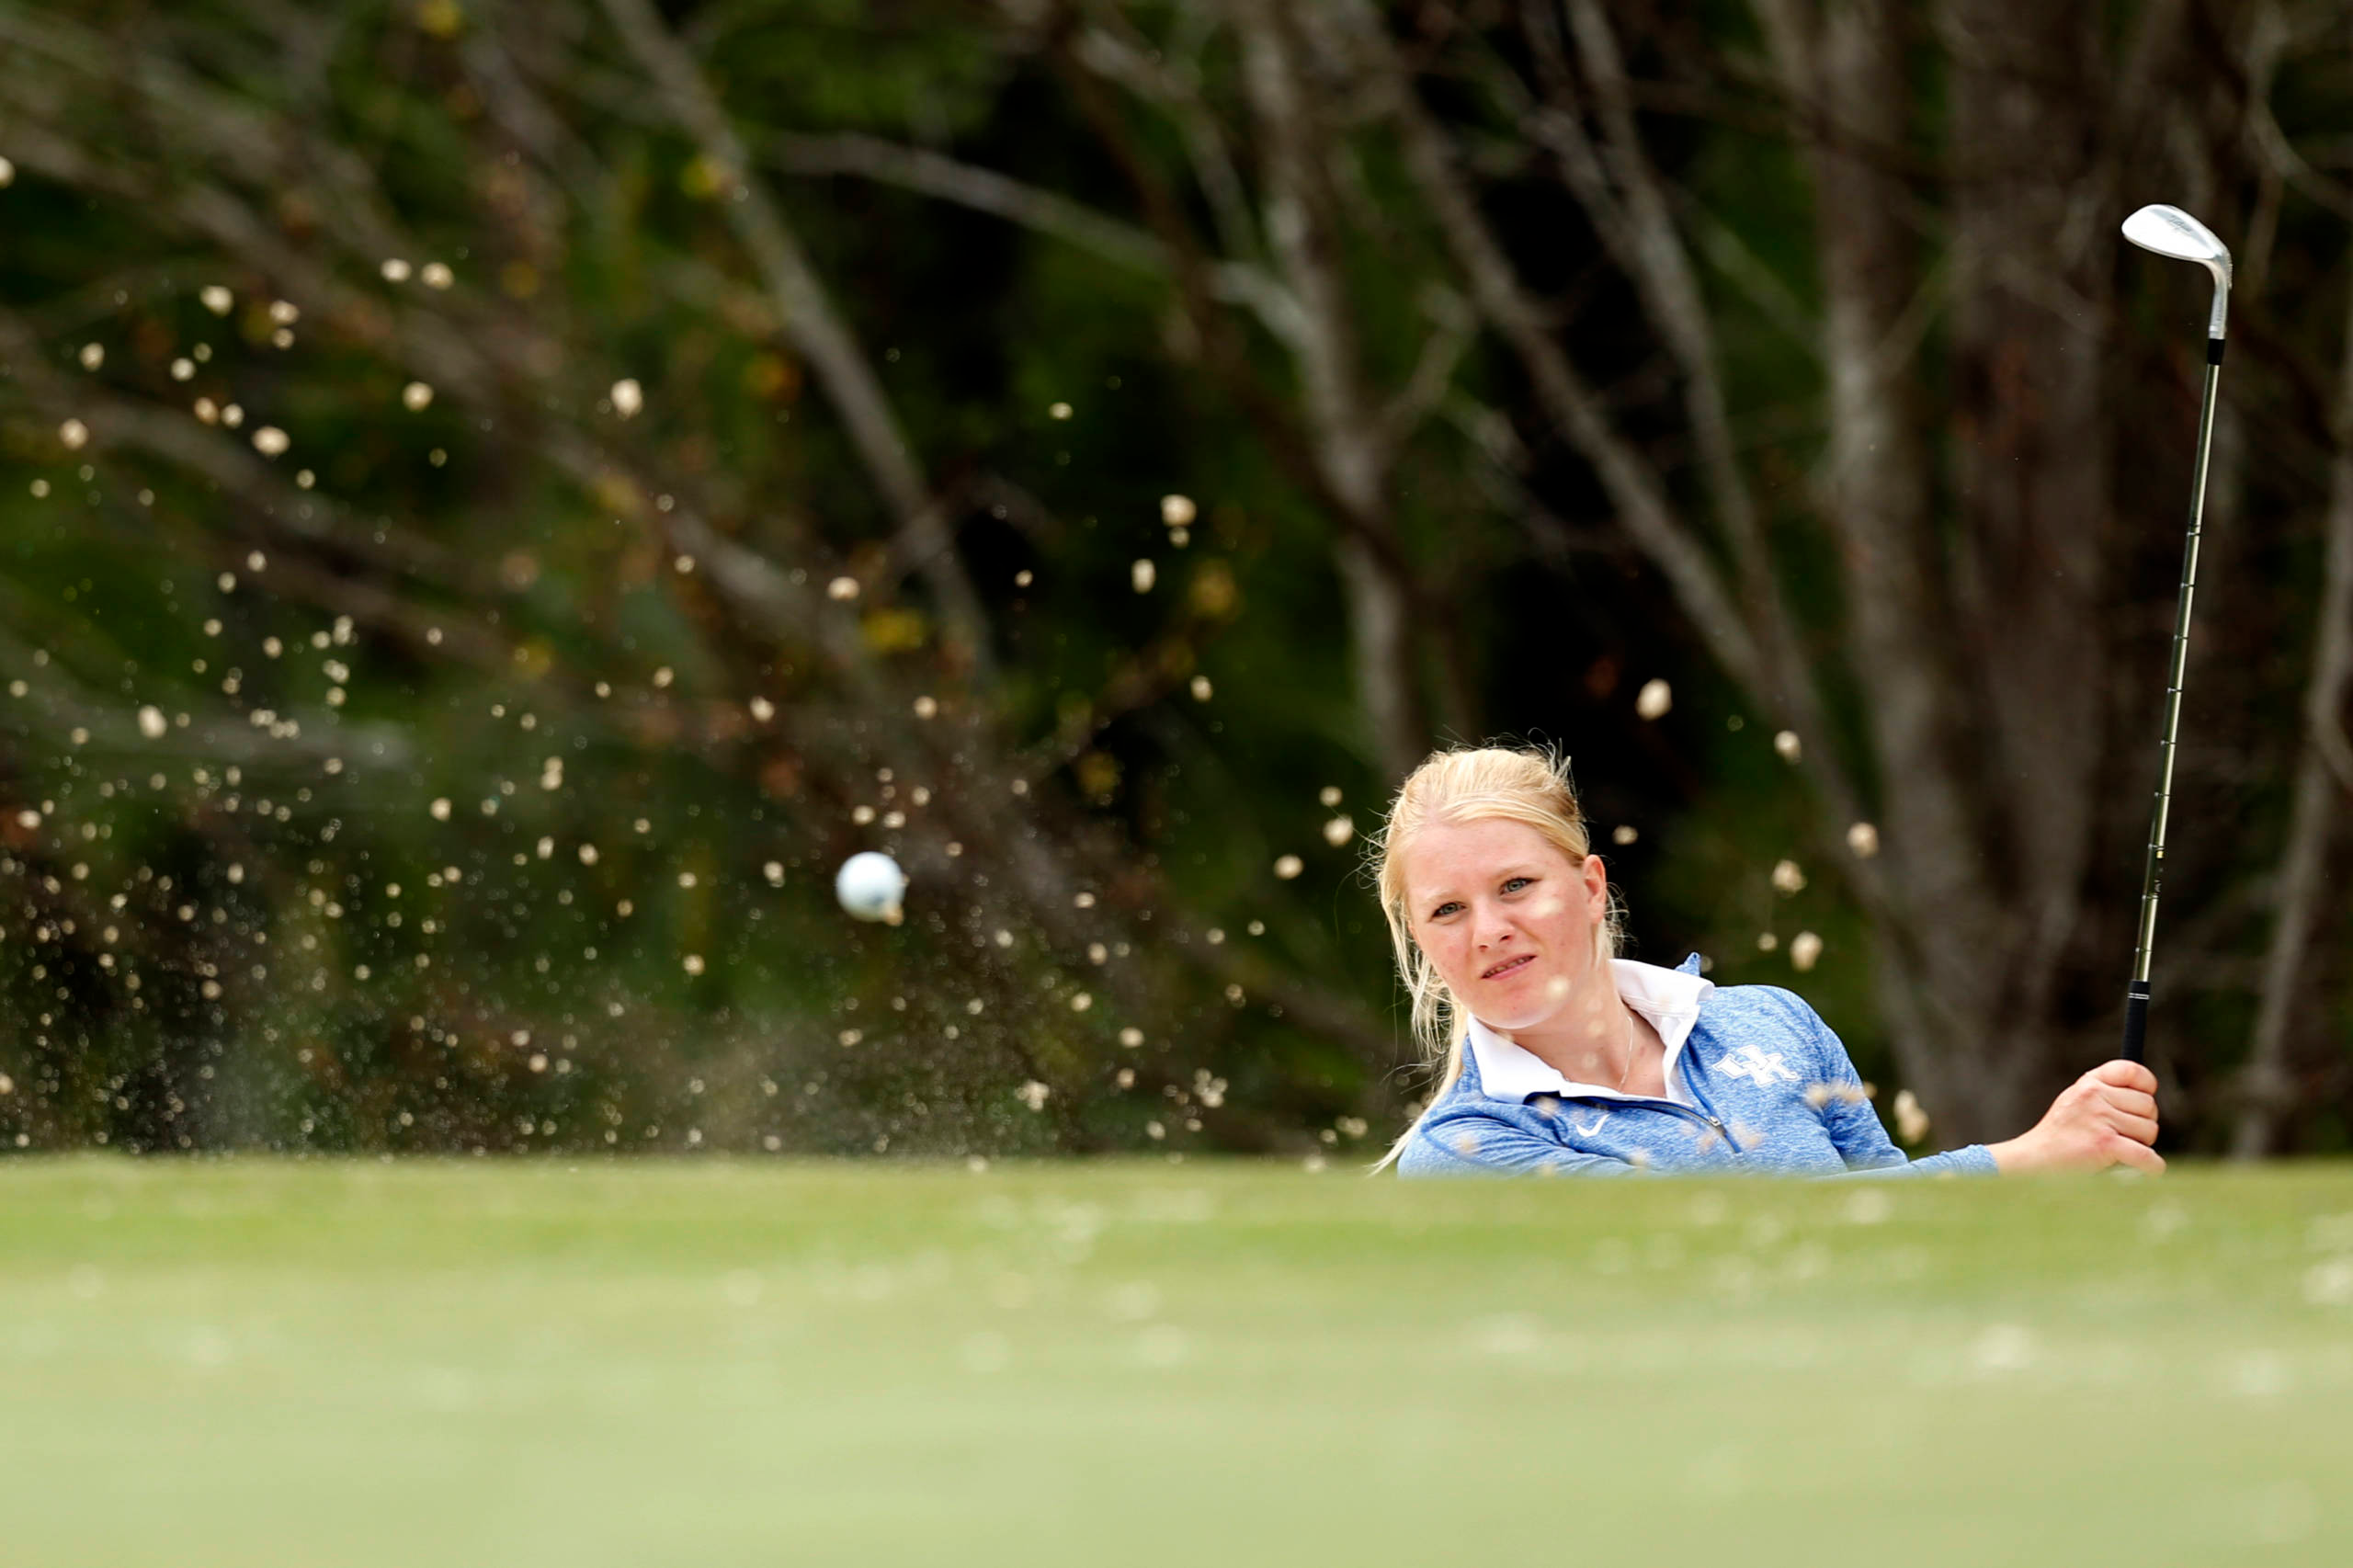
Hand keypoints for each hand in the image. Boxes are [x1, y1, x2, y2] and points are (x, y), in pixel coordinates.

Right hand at [1987, 1061, 2163, 1174]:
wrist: (2036, 1158)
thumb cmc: (2061, 1134)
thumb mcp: (2076, 1100)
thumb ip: (2105, 1092)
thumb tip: (2146, 1097)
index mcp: (2089, 1082)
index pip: (2132, 1071)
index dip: (2147, 1085)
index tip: (2145, 1098)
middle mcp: (2094, 1095)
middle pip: (2148, 1105)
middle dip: (2144, 1122)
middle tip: (2127, 1134)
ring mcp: (2100, 1118)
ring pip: (2150, 1130)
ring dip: (2142, 1144)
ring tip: (2120, 1149)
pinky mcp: (2104, 1143)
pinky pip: (2146, 1155)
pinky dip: (2153, 1165)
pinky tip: (2150, 1169)